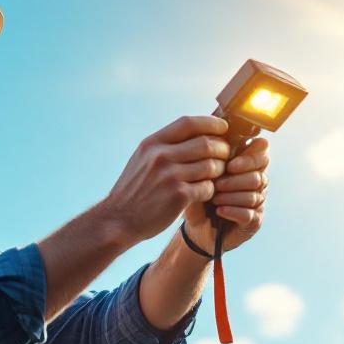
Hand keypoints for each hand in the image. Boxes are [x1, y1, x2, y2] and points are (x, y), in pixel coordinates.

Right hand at [101, 115, 231, 242]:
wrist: (118, 220)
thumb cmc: (134, 191)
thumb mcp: (142, 160)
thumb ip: (164, 146)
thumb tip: (196, 133)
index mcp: (152, 144)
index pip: (188, 123)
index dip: (211, 123)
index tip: (223, 128)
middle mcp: (161, 156)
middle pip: (206, 143)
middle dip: (222, 149)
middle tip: (225, 156)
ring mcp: (170, 176)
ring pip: (211, 166)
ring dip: (219, 171)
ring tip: (214, 176)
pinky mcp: (178, 196)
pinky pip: (207, 187)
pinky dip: (210, 190)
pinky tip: (203, 193)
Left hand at [182, 136, 268, 253]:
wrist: (195, 227)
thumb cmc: (198, 196)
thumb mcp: (198, 176)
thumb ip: (206, 160)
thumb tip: (208, 147)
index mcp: (246, 163)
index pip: (262, 150)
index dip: (250, 156)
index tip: (230, 164)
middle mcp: (256, 180)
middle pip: (259, 173)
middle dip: (237, 178)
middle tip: (218, 184)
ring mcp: (258, 201)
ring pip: (254, 193)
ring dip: (231, 196)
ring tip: (214, 199)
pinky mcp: (254, 221)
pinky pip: (250, 213)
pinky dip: (233, 211)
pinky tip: (220, 211)